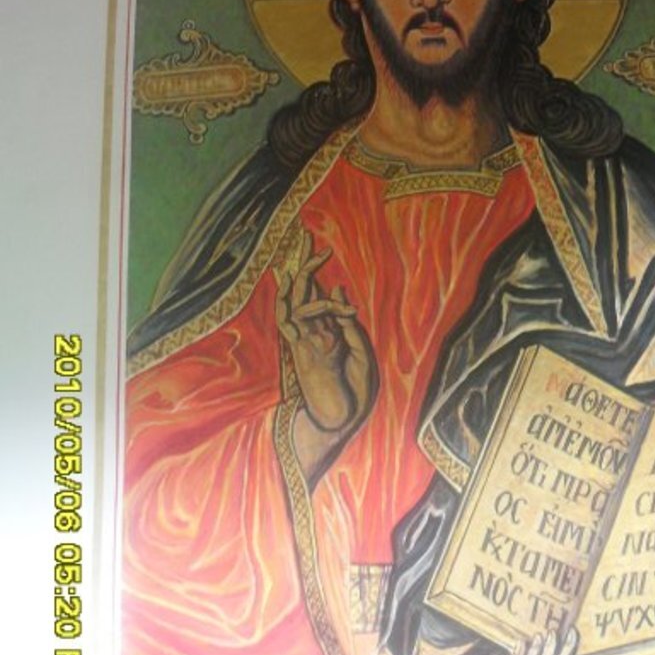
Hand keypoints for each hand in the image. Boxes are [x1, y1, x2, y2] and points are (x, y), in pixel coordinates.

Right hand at [275, 229, 374, 434]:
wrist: (341, 421)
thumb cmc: (352, 391)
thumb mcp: (360, 350)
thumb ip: (347, 322)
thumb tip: (336, 289)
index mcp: (325, 331)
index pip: (315, 293)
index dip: (314, 270)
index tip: (319, 246)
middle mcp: (311, 332)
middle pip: (300, 289)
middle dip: (300, 261)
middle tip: (301, 233)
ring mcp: (303, 340)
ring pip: (295, 300)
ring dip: (302, 274)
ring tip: (310, 251)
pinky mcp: (299, 351)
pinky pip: (294, 320)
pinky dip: (306, 303)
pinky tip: (313, 290)